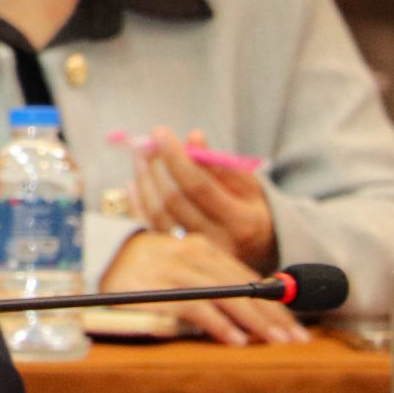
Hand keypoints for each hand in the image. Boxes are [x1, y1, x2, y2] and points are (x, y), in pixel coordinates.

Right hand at [101, 229, 309, 346]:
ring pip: (228, 296)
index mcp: (202, 248)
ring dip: (256, 322)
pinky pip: (196, 308)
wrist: (92, 257)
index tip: (296, 325)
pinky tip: (237, 340)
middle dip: (274, 315)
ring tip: (278, 343)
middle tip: (298, 339)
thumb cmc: (140, 272)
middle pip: (243, 287)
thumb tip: (251, 312)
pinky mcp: (156, 287)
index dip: (274, 303)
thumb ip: (209, 282)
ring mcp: (174, 269)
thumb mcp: (179, 269)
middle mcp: (192, 254)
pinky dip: (219, 325)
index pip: (247, 277)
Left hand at [132, 124, 277, 270]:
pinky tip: (135, 182)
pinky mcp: (177, 259)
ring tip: (140, 157)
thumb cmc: (251, 209)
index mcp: (240, 223)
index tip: (160, 133)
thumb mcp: (248, 184)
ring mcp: (195, 255)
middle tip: (145, 143)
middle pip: (173, 200)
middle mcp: (217, 243)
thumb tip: (193, 137)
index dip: (176, 158)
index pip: (198, 186)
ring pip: (157, 215)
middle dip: (155, 167)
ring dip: (144, 181)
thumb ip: (220, 163)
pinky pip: (150, 227)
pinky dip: (139, 203)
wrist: (258, 250)